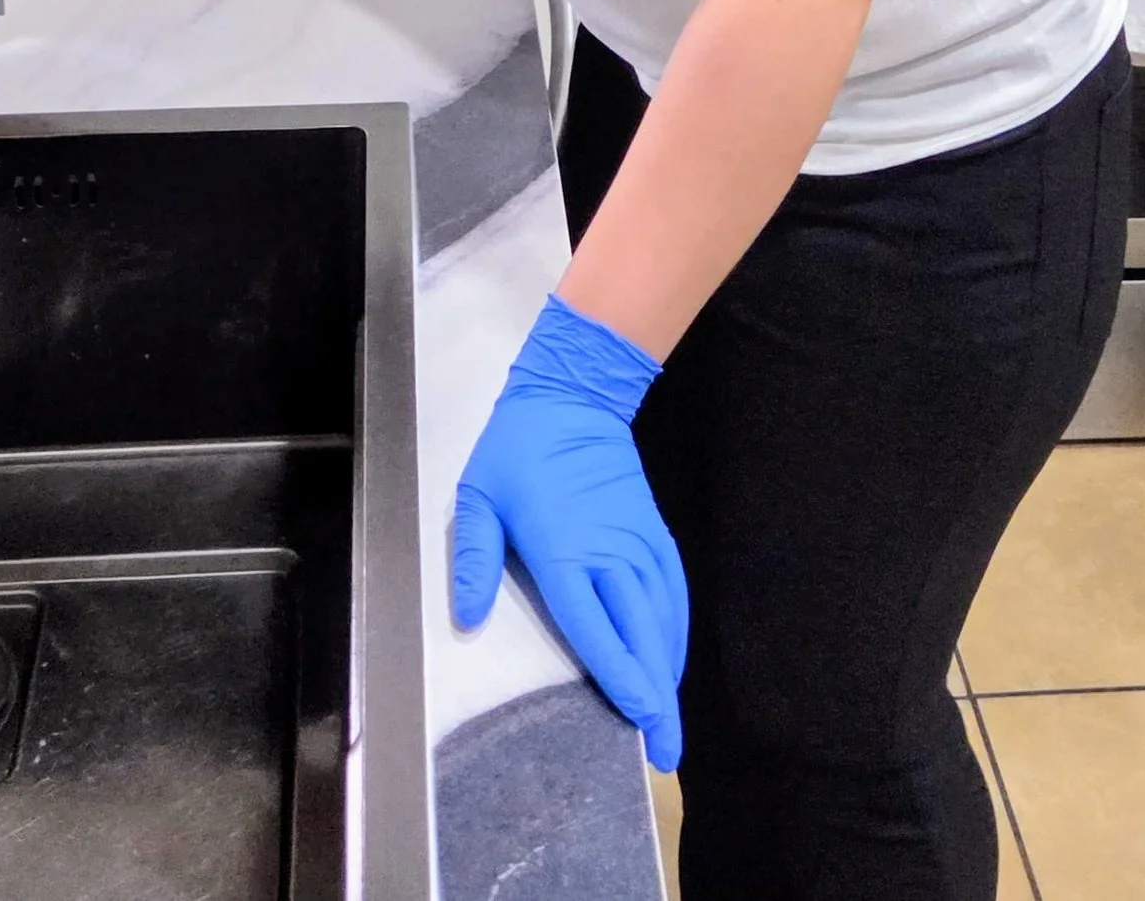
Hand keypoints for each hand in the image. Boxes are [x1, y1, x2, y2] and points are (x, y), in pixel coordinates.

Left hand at [451, 292, 688, 771]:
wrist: (571, 394)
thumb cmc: (517, 450)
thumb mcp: (479, 497)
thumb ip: (474, 558)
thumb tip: (467, 618)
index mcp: (566, 550)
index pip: (596, 628)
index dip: (620, 677)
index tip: (639, 720)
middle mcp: (611, 552)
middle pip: (641, 634)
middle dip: (657, 695)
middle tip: (665, 751)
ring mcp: (637, 540)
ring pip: (663, 615)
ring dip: (669, 669)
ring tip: (670, 719)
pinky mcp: (652, 528)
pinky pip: (673, 587)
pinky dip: (677, 628)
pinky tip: (673, 656)